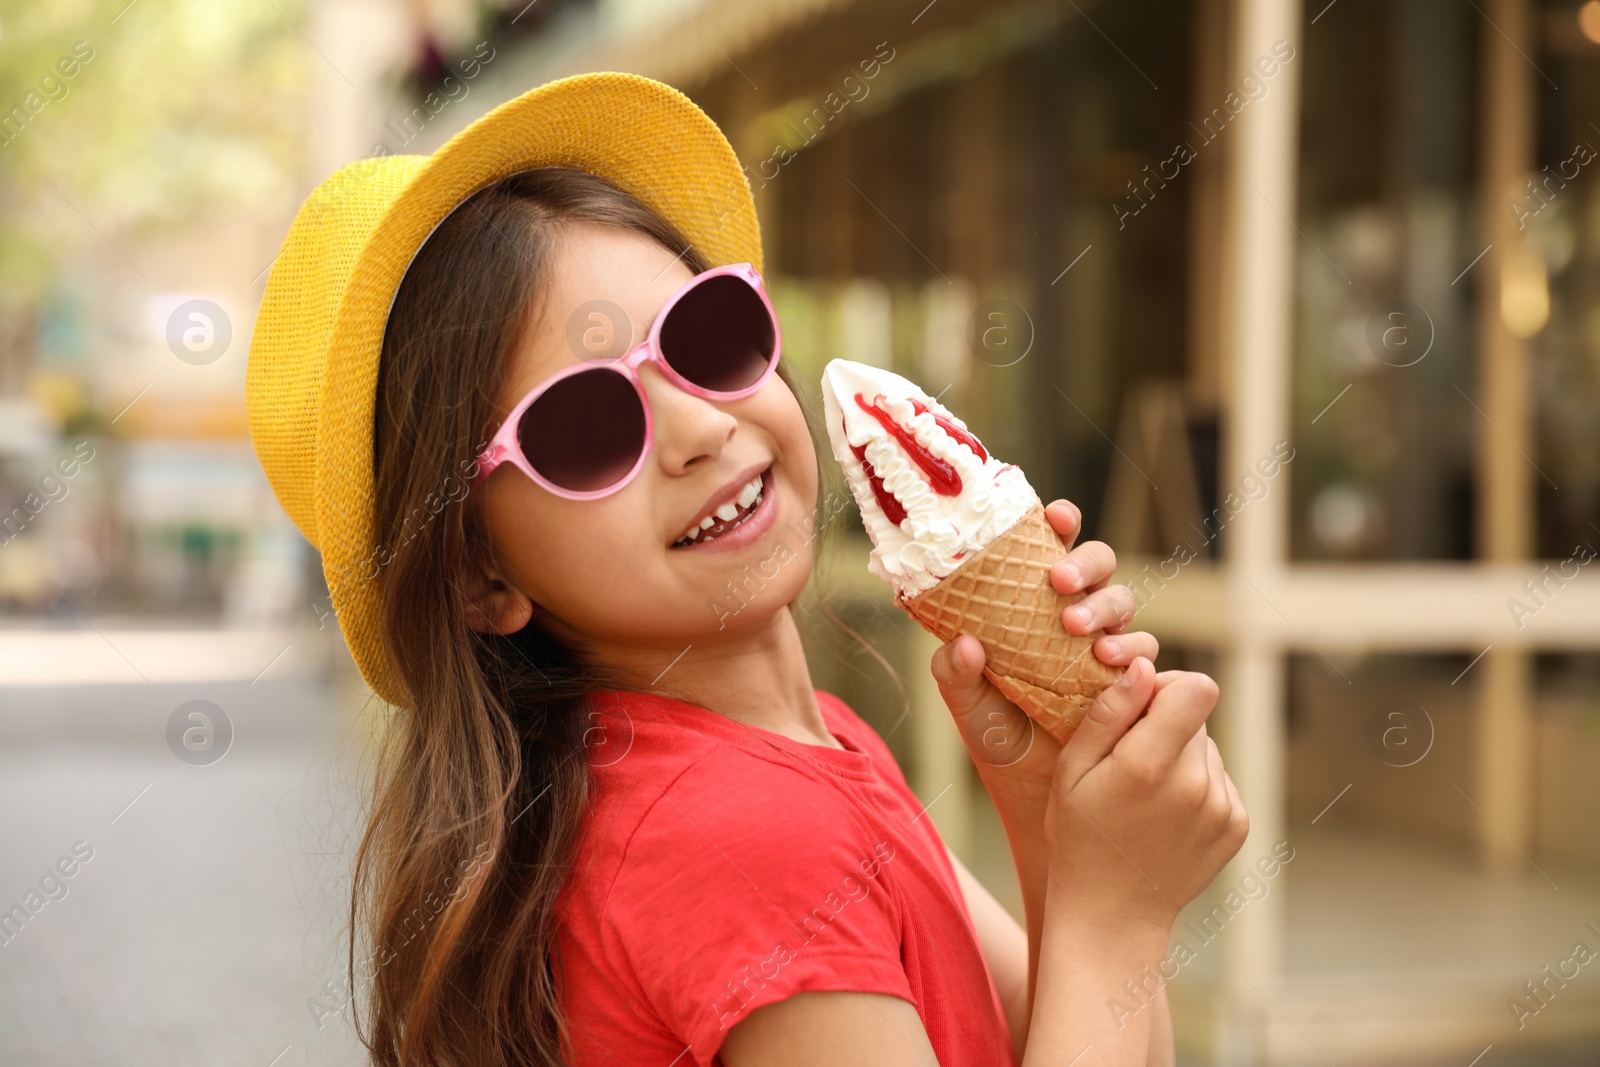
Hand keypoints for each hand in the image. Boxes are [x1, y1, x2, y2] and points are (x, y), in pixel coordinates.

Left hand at [930, 498, 1157, 807]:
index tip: (1055, 515)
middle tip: (1058, 580)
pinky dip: (1131, 650)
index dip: (1060, 522)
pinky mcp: (1131, 678)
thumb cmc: (996, 733)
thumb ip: (953, 672)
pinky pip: (1143, 652)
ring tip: (1079, 629)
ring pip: (1123, 602)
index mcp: (1032, 602)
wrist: (1033, 791)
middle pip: (1098, 565)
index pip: (1050, 547)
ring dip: (1106, 606)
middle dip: (1084, 563)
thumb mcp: (966, 703)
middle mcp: (1074, 614)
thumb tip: (961, 644)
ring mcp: (1106, 643)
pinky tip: (1108, 662)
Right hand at [1043, 658, 1247, 936]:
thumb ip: (1108, 714)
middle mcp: (1195, 785)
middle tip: (1129, 763)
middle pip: (1197, 717)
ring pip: (1206, 749)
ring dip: (1180, 758)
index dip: (1169, 686)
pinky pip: (1218, 780)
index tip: (1140, 706)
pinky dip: (1195, 787)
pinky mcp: (1236, 825)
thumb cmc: (1079, 837)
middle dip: (1166, 725)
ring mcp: (1221, 808)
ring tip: (1145, 797)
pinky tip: (1164, 816)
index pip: (1197, 688)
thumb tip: (1143, 667)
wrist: (1112, 914)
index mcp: (1148, 765)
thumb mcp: (1072, 771)